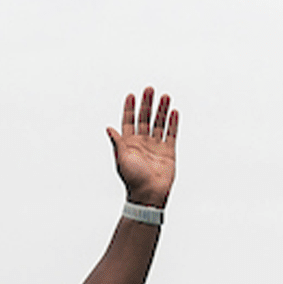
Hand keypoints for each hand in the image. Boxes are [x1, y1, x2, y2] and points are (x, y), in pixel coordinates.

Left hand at [107, 87, 176, 206]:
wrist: (148, 194)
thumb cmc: (132, 179)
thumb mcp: (121, 158)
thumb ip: (117, 142)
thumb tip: (108, 128)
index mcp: (129, 143)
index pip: (129, 121)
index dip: (129, 108)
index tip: (131, 95)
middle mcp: (143, 142)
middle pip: (145, 118)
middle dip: (147, 104)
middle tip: (149, 89)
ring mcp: (156, 146)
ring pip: (159, 123)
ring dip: (161, 110)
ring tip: (165, 96)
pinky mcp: (168, 152)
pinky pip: (171, 134)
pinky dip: (173, 123)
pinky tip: (174, 112)